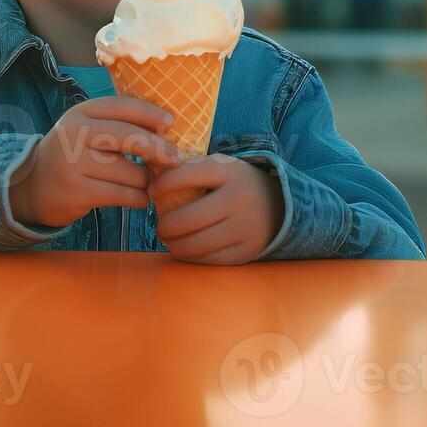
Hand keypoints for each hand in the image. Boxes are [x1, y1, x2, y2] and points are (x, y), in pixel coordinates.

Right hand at [9, 97, 183, 228]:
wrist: (31, 186)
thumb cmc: (72, 155)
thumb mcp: (86, 130)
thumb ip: (117, 125)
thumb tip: (166, 131)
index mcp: (80, 113)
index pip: (120, 106)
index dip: (149, 113)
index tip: (171, 123)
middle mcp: (74, 134)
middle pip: (128, 137)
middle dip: (158, 148)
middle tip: (176, 158)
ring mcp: (73, 164)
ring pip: (130, 172)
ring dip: (145, 181)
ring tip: (143, 183)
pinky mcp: (77, 193)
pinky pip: (124, 195)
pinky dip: (139, 199)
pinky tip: (139, 199)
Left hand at [150, 154, 285, 264]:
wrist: (278, 204)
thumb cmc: (234, 183)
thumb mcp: (219, 167)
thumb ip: (189, 169)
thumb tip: (148, 171)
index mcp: (229, 171)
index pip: (187, 175)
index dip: (163, 184)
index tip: (152, 191)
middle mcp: (239, 198)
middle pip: (188, 218)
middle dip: (165, 225)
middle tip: (160, 226)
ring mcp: (245, 227)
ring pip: (196, 244)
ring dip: (174, 244)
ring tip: (169, 238)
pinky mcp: (247, 251)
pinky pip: (208, 259)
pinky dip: (191, 256)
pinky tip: (186, 248)